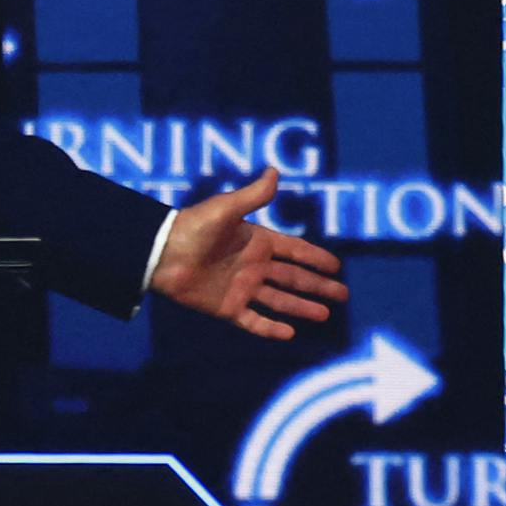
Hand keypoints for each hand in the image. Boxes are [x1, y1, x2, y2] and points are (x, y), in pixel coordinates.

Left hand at [148, 173, 346, 339]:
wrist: (162, 254)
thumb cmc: (193, 227)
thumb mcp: (226, 208)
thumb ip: (253, 195)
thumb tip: (274, 171)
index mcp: (256, 242)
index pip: (294, 251)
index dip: (315, 258)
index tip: (337, 266)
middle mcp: (252, 266)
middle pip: (293, 278)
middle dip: (318, 286)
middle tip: (342, 295)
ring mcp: (241, 288)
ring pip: (279, 300)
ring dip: (301, 307)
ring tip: (325, 314)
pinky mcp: (227, 307)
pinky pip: (253, 321)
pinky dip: (270, 328)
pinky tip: (289, 333)